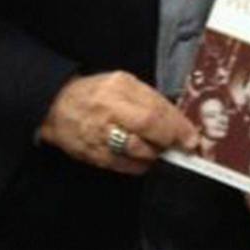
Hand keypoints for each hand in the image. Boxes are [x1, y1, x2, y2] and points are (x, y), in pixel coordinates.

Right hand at [39, 71, 196, 175]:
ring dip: (157, 153)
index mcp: (119, 88)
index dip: (177, 125)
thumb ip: (149, 98)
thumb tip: (176, 117)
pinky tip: (145, 158)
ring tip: (162, 149)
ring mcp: (100, 136)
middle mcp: (110, 111)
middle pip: (148, 129)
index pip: (154, 108)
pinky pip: (125, 167)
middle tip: (185, 146)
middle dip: (171, 140)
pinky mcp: (95, 156)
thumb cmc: (96, 93)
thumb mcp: (123, 83)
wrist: (57, 107)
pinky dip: (141, 165)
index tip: (192, 136)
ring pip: (139, 152)